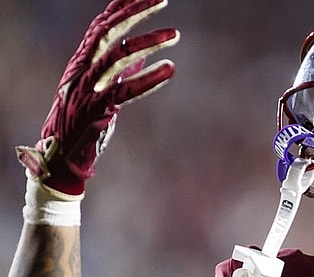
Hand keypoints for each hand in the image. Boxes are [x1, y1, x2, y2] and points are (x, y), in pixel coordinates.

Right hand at [16, 0, 178, 197]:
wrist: (62, 150)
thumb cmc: (83, 116)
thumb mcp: (102, 85)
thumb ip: (122, 68)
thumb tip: (143, 52)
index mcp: (84, 58)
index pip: (103, 23)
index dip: (124, 6)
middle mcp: (83, 67)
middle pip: (109, 30)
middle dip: (136, 12)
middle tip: (163, 0)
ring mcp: (89, 86)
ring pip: (118, 55)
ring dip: (148, 42)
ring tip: (176, 34)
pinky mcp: (98, 108)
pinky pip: (126, 89)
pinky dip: (149, 78)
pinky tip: (170, 69)